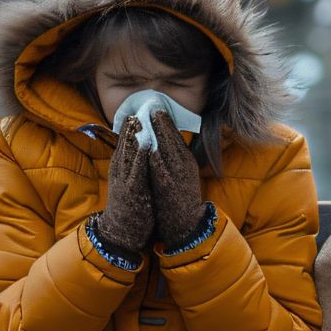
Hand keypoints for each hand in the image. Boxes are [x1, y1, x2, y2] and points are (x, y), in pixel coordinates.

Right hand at [97, 116, 153, 257]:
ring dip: (132, 137)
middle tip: (135, 111)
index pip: (123, 148)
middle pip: (123, 147)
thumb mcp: (130, 187)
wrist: (121, 234)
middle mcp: (119, 174)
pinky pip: (137, 170)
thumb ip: (133, 172)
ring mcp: (124, 182)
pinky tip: (145, 143)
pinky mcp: (132, 191)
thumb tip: (140, 159)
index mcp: (120, 173)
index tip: (134, 116)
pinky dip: (141, 155)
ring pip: (128, 155)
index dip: (128, 133)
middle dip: (129, 130)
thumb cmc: (129, 210)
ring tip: (138, 120)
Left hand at [147, 110, 205, 246]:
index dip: (167, 122)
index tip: (159, 108)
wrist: (185, 225)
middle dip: (162, 121)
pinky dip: (150, 151)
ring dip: (155, 131)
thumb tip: (166, 145)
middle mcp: (183, 165)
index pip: (177, 138)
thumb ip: (176, 160)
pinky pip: (156, 163)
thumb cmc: (181, 200)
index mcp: (188, 162)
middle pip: (172, 138)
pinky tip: (143, 141)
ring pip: (164, 147)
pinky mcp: (165, 183)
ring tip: (146, 117)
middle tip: (153, 105)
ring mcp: (175, 174)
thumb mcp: (183, 176)